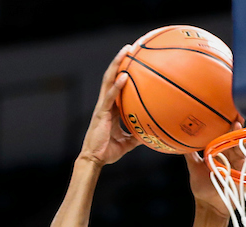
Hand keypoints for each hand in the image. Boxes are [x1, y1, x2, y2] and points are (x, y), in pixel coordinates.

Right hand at [78, 46, 140, 166]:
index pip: (117, 85)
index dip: (122, 71)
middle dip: (120, 61)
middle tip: (130, 47)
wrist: (94, 160)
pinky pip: (109, 97)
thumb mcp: (127, 143)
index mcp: (111, 108)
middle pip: (111, 77)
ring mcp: (102, 107)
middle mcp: (106, 103)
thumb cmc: (107, 152)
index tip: (132, 59)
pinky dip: (117, 86)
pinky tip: (124, 77)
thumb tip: (150, 134)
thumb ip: (137, 136)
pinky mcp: (101, 113)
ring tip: (126, 51)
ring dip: (117, 65)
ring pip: (108, 81)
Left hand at [187, 121, 245, 219]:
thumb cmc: (202, 188)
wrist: (211, 206)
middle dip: (235, 125)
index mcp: (218, 151)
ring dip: (244, 135)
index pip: (222, 134)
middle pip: (234, 137)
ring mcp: (239, 162)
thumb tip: (179, 141)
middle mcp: (229, 154)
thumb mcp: (194, 168)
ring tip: (241, 125)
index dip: (223, 124)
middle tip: (236, 114)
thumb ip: (190, 155)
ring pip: (244, 145)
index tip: (224, 112)